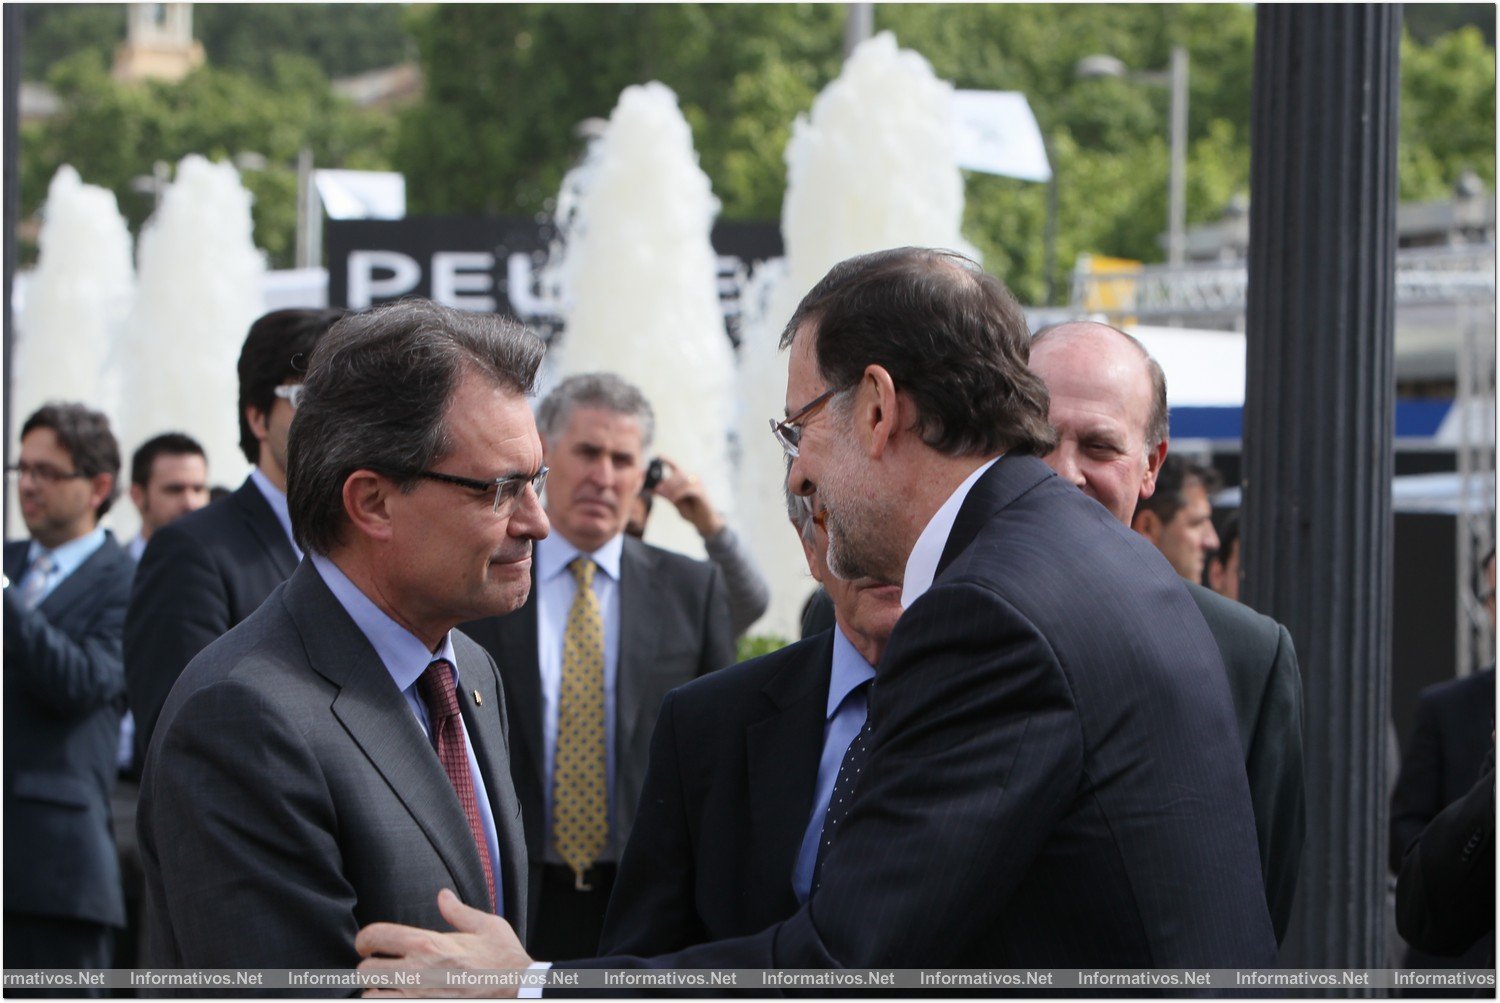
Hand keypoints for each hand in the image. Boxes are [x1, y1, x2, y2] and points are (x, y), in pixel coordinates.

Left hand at [356, 889, 532, 997]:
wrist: (516, 988)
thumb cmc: (503, 958)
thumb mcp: (486, 926)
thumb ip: (458, 911)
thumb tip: (442, 896)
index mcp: (428, 944)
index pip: (376, 936)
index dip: (364, 938)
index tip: (368, 942)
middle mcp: (417, 972)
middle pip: (364, 970)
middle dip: (367, 966)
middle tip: (376, 965)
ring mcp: (418, 996)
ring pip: (371, 995)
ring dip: (376, 989)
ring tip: (387, 985)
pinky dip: (389, 1001)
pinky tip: (399, 996)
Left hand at [653, 457, 724, 537]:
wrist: (703, 522)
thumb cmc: (690, 511)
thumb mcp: (675, 502)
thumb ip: (665, 495)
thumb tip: (652, 489)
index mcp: (685, 479)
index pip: (675, 466)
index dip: (666, 460)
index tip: (657, 456)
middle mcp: (692, 478)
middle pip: (677, 473)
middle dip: (666, 482)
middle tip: (658, 490)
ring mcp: (698, 484)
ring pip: (682, 480)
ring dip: (671, 489)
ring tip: (667, 498)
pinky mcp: (701, 491)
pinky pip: (687, 489)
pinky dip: (678, 494)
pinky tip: (673, 500)